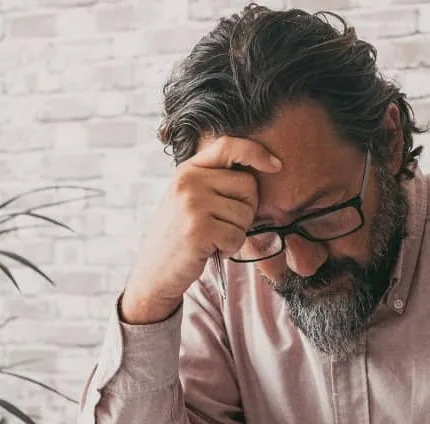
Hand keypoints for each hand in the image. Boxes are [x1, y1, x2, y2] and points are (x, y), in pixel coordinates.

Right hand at [120, 136, 281, 323]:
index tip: (276, 164)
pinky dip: (230, 249)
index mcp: (187, 170)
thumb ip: (214, 181)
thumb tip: (261, 168)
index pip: (228, 146)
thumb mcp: (189, 198)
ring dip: (236, 233)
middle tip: (222, 225)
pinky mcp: (198, 229)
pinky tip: (210, 250)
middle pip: (248, 185)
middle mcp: (188, 182)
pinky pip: (237, 236)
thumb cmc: (180, 236)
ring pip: (245, 214)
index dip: (256, 152)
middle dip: (245, 210)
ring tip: (212, 239)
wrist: (154, 272)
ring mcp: (192, 204)